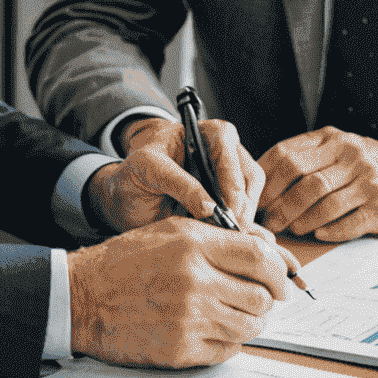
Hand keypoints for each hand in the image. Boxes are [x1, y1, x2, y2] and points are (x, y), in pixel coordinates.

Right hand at [68, 219, 297, 367]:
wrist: (81, 298)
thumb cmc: (124, 262)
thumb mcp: (170, 231)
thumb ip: (217, 238)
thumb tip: (265, 255)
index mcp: (194, 245)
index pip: (261, 258)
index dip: (277, 272)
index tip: (279, 282)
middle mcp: (196, 281)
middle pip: (261, 297)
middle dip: (263, 300)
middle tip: (253, 300)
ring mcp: (190, 318)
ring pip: (250, 326)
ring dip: (247, 322)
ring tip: (230, 315)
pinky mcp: (182, 349)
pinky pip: (229, 350)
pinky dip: (227, 342)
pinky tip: (210, 330)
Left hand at [85, 115, 262, 232]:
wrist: (126, 200)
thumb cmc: (136, 175)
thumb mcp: (148, 170)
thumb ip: (179, 184)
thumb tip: (211, 208)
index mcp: (203, 133)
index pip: (225, 141)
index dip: (229, 174)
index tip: (225, 207)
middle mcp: (223, 155)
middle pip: (248, 174)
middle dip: (241, 204)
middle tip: (228, 228)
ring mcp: (230, 183)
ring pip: (251, 198)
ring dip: (242, 220)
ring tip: (225, 238)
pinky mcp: (230, 208)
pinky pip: (248, 219)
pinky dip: (244, 234)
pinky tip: (234, 245)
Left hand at [257, 130, 377, 239]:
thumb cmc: (376, 166)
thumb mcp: (344, 148)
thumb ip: (310, 158)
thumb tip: (266, 182)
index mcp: (333, 140)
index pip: (287, 154)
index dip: (265, 178)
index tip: (254, 197)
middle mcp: (349, 156)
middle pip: (302, 179)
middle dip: (279, 203)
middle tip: (267, 220)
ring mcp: (367, 182)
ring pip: (322, 202)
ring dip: (300, 220)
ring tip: (290, 229)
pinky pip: (347, 222)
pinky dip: (329, 230)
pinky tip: (319, 235)